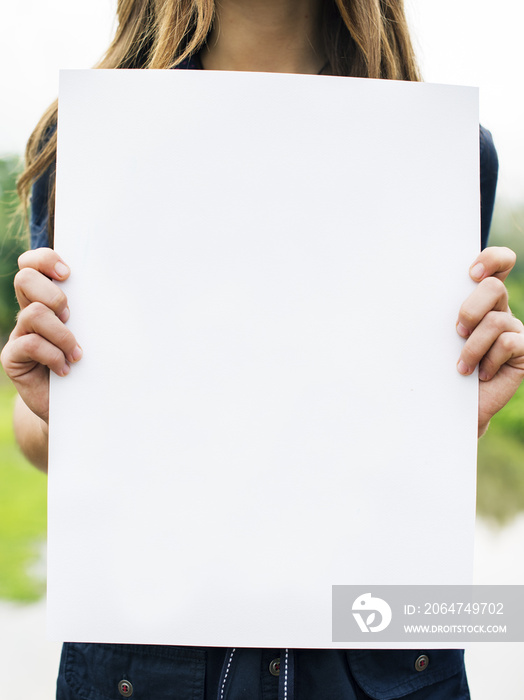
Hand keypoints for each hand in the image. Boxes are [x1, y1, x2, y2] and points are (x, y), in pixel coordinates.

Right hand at [0, 248, 81, 424]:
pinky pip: (30, 344)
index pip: (33, 263)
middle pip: (25, 278)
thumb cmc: (92, 365)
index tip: (68, 274)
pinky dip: (54, 356)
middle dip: (53, 294)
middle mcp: (30, 312)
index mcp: (48, 299)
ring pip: (34, 313)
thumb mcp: (96, 334)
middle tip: (70, 316)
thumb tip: (128, 285)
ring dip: (62, 334)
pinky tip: (65, 370)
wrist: (76, 405)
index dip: (45, 259)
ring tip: (77, 353)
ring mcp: (19, 334)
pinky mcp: (13, 357)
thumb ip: (98, 311)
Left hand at [456, 246, 523, 435]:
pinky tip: (480, 375)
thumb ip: (439, 312)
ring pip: (496, 320)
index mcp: (480, 299)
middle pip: (493, 287)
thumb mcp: (437, 336)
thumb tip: (414, 290)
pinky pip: (508, 343)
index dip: (491, 259)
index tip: (470, 274)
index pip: (499, 262)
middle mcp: (500, 309)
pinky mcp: (523, 352)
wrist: (453, 405)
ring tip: (462, 366)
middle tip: (456, 331)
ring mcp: (514, 329)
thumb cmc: (440, 366)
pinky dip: (488, 361)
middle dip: (470, 309)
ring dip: (472, 346)